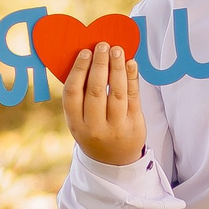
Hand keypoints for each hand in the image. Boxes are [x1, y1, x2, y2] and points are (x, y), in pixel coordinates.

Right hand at [63, 45, 143, 166]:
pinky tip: (131, 64)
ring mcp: (116, 128)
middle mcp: (95, 127)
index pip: (73, 93)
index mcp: (75, 123)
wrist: (114, 162)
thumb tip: (89, 59)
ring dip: (117, 68)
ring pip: (117, 93)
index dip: (78, 71)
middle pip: (96, 91)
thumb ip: (81, 96)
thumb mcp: (80, 120)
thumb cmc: (94, 131)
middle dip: (100, 65)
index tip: (85, 52)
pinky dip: (132, 79)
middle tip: (103, 46)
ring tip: (117, 50)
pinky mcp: (135, 126)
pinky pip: (134, 98)